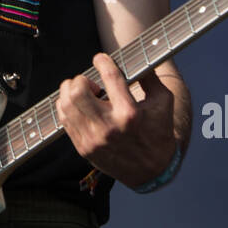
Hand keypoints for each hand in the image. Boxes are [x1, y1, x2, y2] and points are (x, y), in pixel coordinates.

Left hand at [57, 53, 176, 188]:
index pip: (109, 77)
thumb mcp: (163, 102)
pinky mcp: (83, 148)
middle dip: (81, 79)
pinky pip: (64, 119)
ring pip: (65, 104)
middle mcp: (108, 127)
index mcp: (130, 114)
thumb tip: (137, 55)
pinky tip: (81, 108)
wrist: (152, 171)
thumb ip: (149, 76)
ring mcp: (93, 139)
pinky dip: (68, 107)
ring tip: (86, 96)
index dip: (102, 61)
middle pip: (77, 90)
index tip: (100, 58)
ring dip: (71, 92)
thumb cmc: (159, 132)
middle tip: (92, 84)